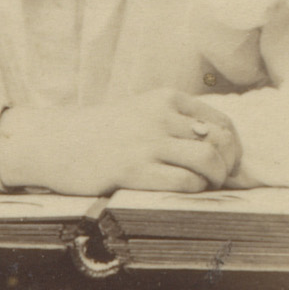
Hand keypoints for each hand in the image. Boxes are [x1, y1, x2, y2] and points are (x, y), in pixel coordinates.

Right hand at [0, 89, 241, 195]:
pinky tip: (183, 191)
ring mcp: (146, 142)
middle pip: (219, 141)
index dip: (234, 147)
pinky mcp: (133, 169)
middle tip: (221, 180)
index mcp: (165, 98)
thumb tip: (219, 146)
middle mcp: (160, 116)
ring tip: (205, 187)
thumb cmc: (101, 132)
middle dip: (228, 165)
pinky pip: (183, 182)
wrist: (55, 141)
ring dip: (215, 179)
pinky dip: (193, 190)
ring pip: (207, 160)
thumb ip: (175, 122)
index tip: (229, 163)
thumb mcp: (141, 112)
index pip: (222, 121)